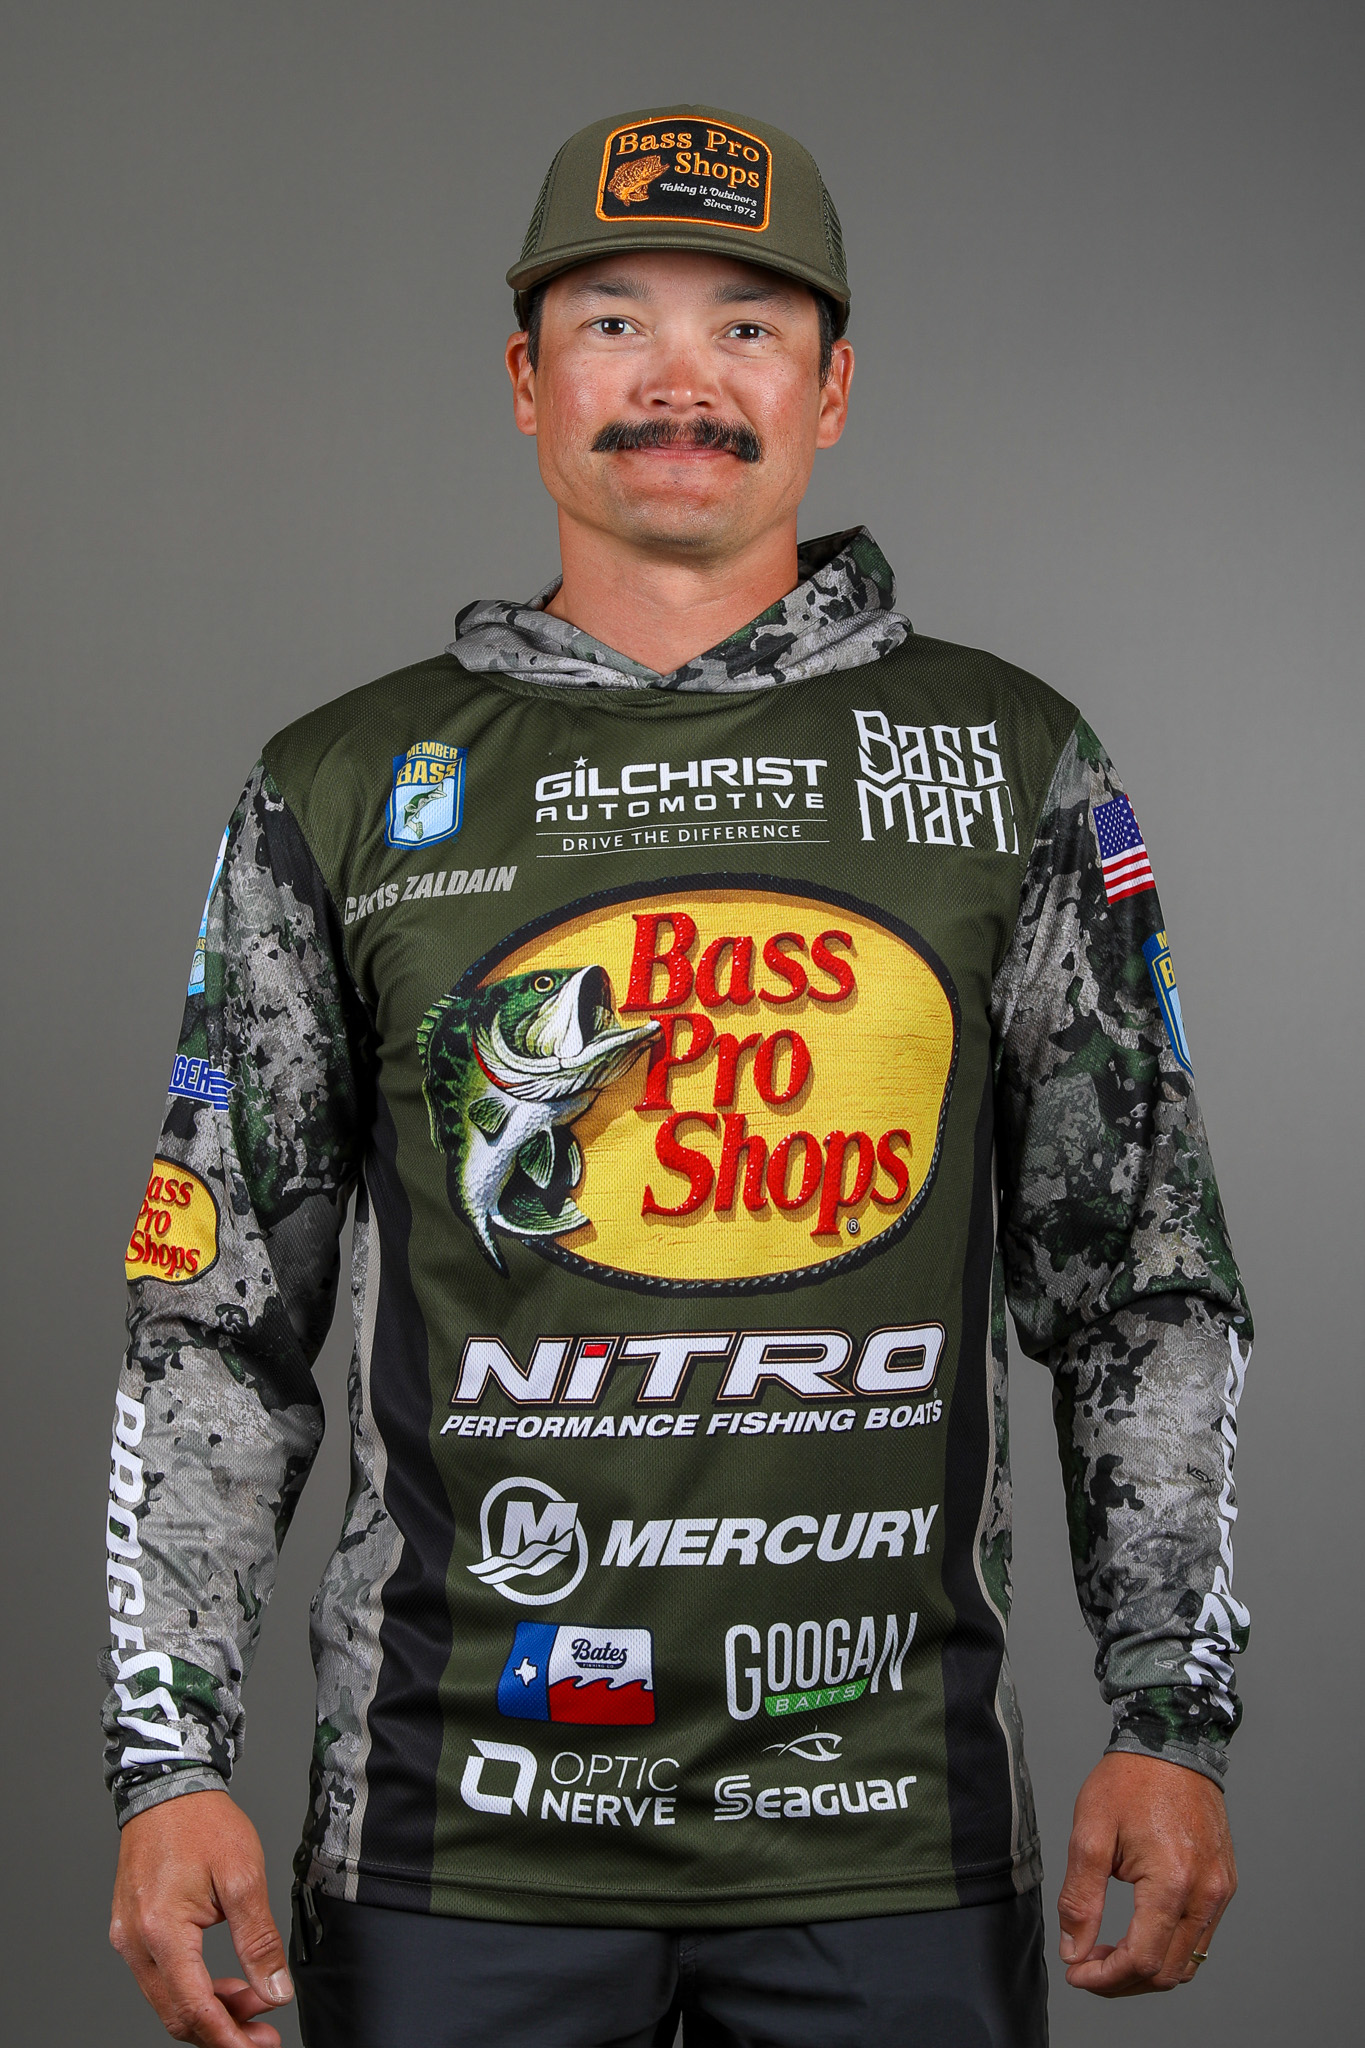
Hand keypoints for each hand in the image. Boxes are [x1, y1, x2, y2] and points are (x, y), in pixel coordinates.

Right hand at [110, 1789, 293, 2045]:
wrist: (167, 1789)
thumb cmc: (202, 1822)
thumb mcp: (244, 1875)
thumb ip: (258, 1939)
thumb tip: (275, 1990)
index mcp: (161, 1929)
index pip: (193, 2006)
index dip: (228, 2036)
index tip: (258, 2046)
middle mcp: (135, 1941)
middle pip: (176, 2013)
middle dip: (222, 2030)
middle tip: (263, 2033)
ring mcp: (128, 1939)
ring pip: (167, 2000)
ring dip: (210, 2011)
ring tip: (252, 2004)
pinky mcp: (132, 1932)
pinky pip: (160, 1979)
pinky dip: (193, 1989)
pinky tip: (223, 1984)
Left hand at [1057, 1751, 1234, 1994]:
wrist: (1171, 1742)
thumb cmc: (1129, 1780)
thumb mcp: (1090, 1834)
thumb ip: (1080, 1899)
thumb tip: (1075, 1951)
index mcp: (1172, 1883)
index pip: (1142, 1961)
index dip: (1105, 1979)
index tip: (1076, 1974)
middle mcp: (1205, 1894)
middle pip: (1168, 1972)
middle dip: (1123, 1981)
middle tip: (1087, 1966)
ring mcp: (1220, 1891)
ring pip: (1188, 1963)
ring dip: (1147, 1970)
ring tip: (1108, 1953)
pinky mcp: (1224, 1884)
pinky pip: (1200, 1938)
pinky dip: (1169, 1950)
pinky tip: (1139, 1934)